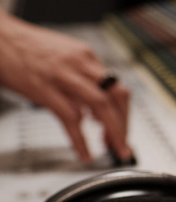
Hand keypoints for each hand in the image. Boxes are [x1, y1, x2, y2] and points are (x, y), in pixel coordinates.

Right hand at [0, 14, 131, 162]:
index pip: (117, 88)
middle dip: (124, 125)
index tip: (122, 130)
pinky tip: (85, 153)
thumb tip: (95, 111)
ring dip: (112, 132)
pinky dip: (81, 140)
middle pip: (116, 96)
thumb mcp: (63, 57)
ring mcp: (64, 76)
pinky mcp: (45, 89)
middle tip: (124, 146)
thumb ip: (81, 80)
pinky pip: (71, 118)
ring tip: (113, 150)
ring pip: (101, 106)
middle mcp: (80, 64)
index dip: (123, 113)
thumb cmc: (25, 49)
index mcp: (86, 56)